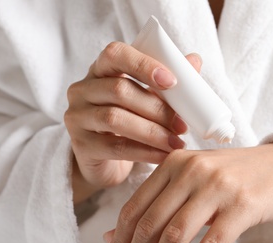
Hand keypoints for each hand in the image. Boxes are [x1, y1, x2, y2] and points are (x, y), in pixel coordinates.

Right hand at [64, 42, 202, 201]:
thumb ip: (167, 80)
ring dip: (153, 132)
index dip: (144, 64)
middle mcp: (83, 89)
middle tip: (182, 124)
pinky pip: (116, 147)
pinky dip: (145, 152)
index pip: (116, 54)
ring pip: (116, 119)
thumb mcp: (146, 97)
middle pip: (120, 90)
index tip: (172, 81)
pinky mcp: (81, 145)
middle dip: (157, 108)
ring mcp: (77, 117)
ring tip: (177, 142)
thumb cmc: (129, 120)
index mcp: (101, 70)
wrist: (106, 159)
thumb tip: (194, 60)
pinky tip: (164, 155)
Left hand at [105, 141, 272, 242]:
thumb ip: (157, 204)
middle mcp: (192, 170)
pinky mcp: (242, 204)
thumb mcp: (193, 181)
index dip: (119, 241)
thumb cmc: (235, 175)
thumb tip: (112, 237)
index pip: (135, 207)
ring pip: (175, 235)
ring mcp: (218, 186)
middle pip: (151, 223)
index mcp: (175, 162)